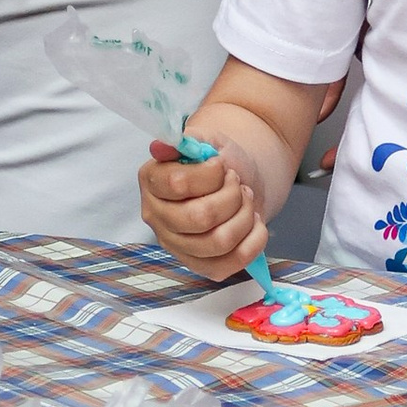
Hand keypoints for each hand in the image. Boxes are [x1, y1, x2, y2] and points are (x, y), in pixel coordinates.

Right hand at [139, 136, 267, 280]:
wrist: (240, 182)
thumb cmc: (219, 162)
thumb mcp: (206, 140)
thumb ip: (186, 140)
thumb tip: (160, 147)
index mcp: (152, 182)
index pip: (178, 183)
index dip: (211, 174)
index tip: (221, 165)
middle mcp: (157, 217)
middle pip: (200, 217)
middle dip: (231, 196)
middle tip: (237, 184)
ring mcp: (177, 246)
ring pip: (219, 241)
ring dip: (244, 216)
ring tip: (246, 201)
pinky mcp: (201, 266)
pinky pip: (233, 262)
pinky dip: (254, 239)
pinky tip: (252, 222)